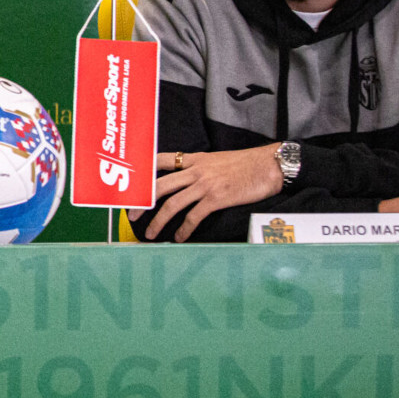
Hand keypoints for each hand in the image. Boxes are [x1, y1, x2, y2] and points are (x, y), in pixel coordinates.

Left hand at [128, 145, 282, 241]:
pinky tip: (178, 238)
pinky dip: (183, 229)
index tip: (131, 183)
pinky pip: (194, 216)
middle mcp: (195, 170)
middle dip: (142, 202)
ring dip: (159, 221)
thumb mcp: (216, 159)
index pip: (160, 160)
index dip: (143, 171)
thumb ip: (198, 167)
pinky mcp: (217, 198)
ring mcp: (205, 184)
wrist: (268, 165)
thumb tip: (185, 179)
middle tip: (132, 215)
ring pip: (172, 203)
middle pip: (159, 185)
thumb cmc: (245, 163)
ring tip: (151, 233)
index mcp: (193, 159)